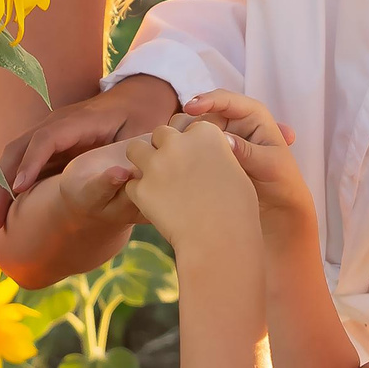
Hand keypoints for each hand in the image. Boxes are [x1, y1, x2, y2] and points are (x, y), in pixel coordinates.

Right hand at [0, 75, 180, 232]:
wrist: (137, 98)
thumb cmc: (140, 118)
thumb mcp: (141, 132)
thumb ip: (133, 150)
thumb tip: (127, 172)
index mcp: (79, 121)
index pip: (46, 139)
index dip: (31, 163)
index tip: (19, 188)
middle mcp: (56, 124)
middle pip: (19, 148)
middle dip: (2, 181)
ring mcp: (48, 133)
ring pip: (14, 156)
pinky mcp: (48, 145)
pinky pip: (21, 162)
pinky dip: (6, 183)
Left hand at [120, 121, 257, 247]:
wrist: (220, 240)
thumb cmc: (236, 210)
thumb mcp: (235, 172)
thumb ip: (217, 155)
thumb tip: (207, 154)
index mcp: (205, 133)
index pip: (190, 126)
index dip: (191, 143)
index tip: (195, 160)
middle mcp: (178, 142)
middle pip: (161, 134)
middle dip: (165, 148)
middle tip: (173, 170)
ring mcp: (156, 165)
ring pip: (135, 149)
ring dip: (143, 160)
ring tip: (154, 179)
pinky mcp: (141, 188)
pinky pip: (132, 184)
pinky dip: (140, 193)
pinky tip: (154, 205)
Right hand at [178, 92, 311, 223]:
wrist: (277, 205)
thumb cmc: (281, 180)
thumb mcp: (269, 165)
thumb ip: (247, 151)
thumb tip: (224, 139)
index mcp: (251, 114)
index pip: (225, 100)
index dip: (207, 100)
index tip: (191, 108)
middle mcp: (231, 122)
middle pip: (202, 113)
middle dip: (190, 124)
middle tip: (179, 140)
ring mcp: (218, 137)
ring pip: (191, 129)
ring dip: (183, 139)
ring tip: (179, 155)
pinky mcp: (208, 154)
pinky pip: (189, 147)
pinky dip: (182, 151)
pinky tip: (178, 164)